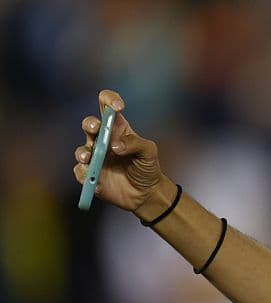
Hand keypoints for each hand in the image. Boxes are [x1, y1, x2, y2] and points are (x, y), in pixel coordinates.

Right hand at [73, 89, 164, 213]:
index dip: (109, 100)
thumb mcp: (149, 153)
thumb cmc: (147, 168)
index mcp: (117, 129)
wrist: (146, 194)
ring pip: (82, 150)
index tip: (118, 106)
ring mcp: (95, 157)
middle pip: (90, 125)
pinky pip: (81, 172)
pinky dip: (84, 174)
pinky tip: (93, 179)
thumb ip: (136, 144)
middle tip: (96, 128)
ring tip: (89, 157)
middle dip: (90, 124)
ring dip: (83, 152)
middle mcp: (103, 140)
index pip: (107, 106)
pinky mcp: (90, 175)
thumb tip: (115, 145)